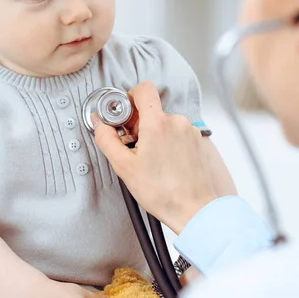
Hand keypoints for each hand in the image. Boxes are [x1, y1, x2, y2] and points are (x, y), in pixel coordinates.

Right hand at [93, 81, 219, 233]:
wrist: (194, 209)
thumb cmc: (163, 192)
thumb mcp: (124, 167)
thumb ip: (107, 139)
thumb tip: (99, 124)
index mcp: (158, 123)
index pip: (144, 88)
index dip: (131, 97)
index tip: (124, 115)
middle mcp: (177, 122)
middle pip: (152, 109)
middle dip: (140, 124)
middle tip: (134, 146)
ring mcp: (190, 131)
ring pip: (165, 122)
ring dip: (155, 135)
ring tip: (151, 160)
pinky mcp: (198, 141)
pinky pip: (178, 133)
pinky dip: (169, 142)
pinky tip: (165, 163)